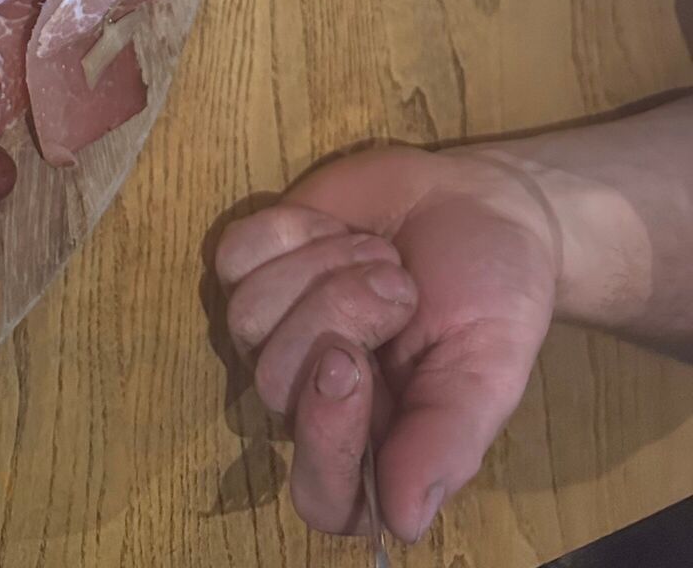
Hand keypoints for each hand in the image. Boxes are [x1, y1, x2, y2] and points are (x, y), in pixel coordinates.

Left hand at [214, 145, 558, 542]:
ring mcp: (277, 332)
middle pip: (274, 382)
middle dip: (337, 314)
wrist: (477, 202)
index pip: (321, 493)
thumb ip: (447, 441)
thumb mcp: (490, 367)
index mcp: (379, 447)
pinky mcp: (255, 270)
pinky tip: (338, 228)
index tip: (349, 363)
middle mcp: (315, 400)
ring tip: (380, 253)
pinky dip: (291, 231)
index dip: (325, 438)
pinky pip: (233, 257)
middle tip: (399, 285)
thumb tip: (404, 523)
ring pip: (246, 317)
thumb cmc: (492, 295)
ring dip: (322, 267)